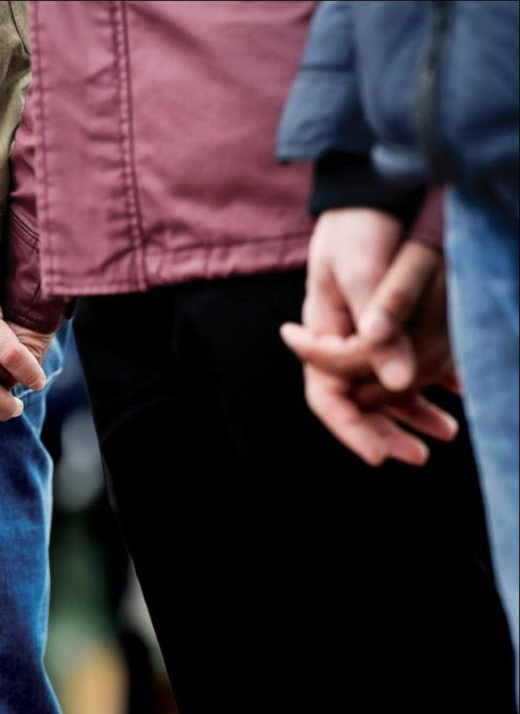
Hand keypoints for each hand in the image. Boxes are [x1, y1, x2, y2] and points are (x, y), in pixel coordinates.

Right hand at [281, 210, 456, 466]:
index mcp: (322, 330)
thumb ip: (380, 324)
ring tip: (449, 433)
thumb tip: (399, 382)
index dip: (351, 430)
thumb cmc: (359, 223)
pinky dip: (430, 383)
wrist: (372, 187)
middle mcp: (340, 337)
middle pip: (355, 400)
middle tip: (419, 456)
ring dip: (412, 413)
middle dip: (384, 431)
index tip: (379, 457)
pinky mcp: (390, 320)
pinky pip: (406, 363)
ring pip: (383, 386)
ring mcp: (364, 331)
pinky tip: (459, 395)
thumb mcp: (365, 270)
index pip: (326, 395)